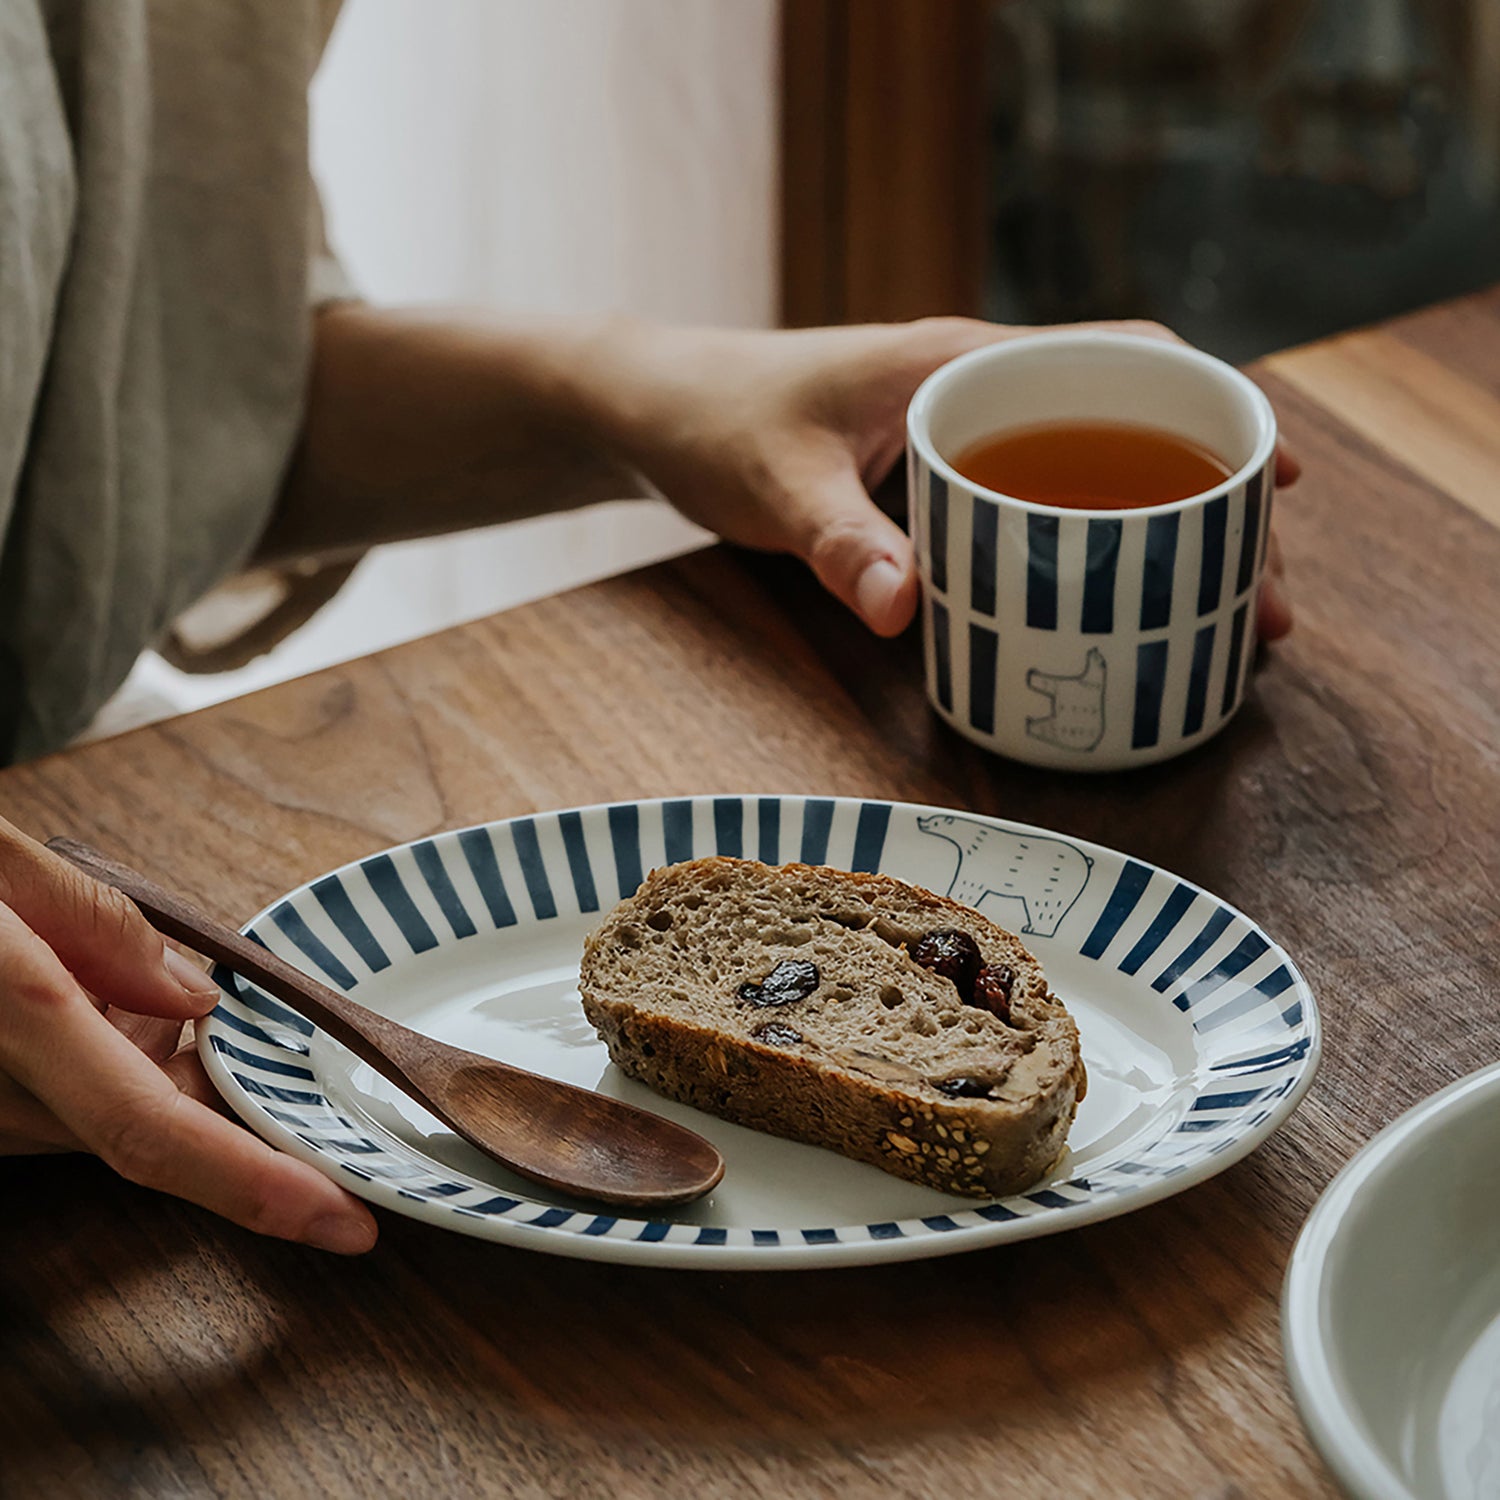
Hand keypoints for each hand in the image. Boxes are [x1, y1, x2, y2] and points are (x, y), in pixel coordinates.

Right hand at [0, 817, 376, 1251]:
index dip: (253, 1185)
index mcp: (14, 1014)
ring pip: (106, 1116)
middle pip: (146, 1128)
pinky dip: (114, 1064)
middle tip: (305, 1087)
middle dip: (232, 1111)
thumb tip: (189, 994)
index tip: (343, 1226)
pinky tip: (102, 1005)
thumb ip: (86, 919)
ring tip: (150, 1000)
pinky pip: (62, 1101)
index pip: (152, 1129)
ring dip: (166, 1075)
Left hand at [584, 317, 1298, 638]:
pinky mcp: (940, 489)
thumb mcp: (776, 482)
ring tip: (1218, 622)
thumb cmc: (716, 419)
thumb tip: (912, 611)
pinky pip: (1039, 519)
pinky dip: (1088, 562)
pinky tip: (1110, 619)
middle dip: (1209, 510)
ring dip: (1159, 546)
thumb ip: (840, 540)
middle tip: (1263, 597)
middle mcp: (980, 396)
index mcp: (963, 364)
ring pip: (1093, 483)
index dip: (1213, 410)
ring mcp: (964, 443)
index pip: (1124, 359)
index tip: (1277, 476)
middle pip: (1133, 435)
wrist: (658, 414)